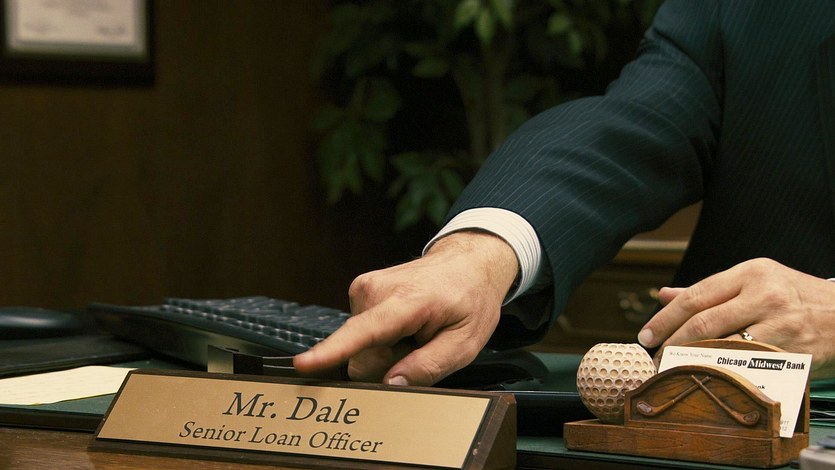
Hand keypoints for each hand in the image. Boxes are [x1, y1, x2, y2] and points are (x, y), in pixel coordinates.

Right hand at [293, 231, 517, 385]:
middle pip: (362, 358)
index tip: (305, 364)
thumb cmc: (469, 300)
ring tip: (416, 331)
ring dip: (388, 350)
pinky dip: (383, 337)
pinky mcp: (359, 291)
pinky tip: (405, 324)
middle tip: (421, 345)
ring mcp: (364, 288)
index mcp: (406, 301)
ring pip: (360, 349)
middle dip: (389, 364)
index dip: (333, 352)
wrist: (466, 262)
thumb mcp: (465, 342)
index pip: (364, 332)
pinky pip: (361, 335)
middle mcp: (376, 290)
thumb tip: (390, 384)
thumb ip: (428, 366)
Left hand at [637, 258, 834, 378]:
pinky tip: (707, 381)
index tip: (645, 335)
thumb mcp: (756, 281)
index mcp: (750, 272)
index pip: (695, 296)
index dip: (665, 319)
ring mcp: (782, 322)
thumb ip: (710, 290)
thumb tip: (663, 294)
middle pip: (703, 321)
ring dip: (692, 363)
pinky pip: (749, 367)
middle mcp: (764, 293)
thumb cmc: (795, 297)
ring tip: (674, 372)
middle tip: (655, 360)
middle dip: (671, 344)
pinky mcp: (795, 351)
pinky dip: (723, 375)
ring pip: (723, 346)